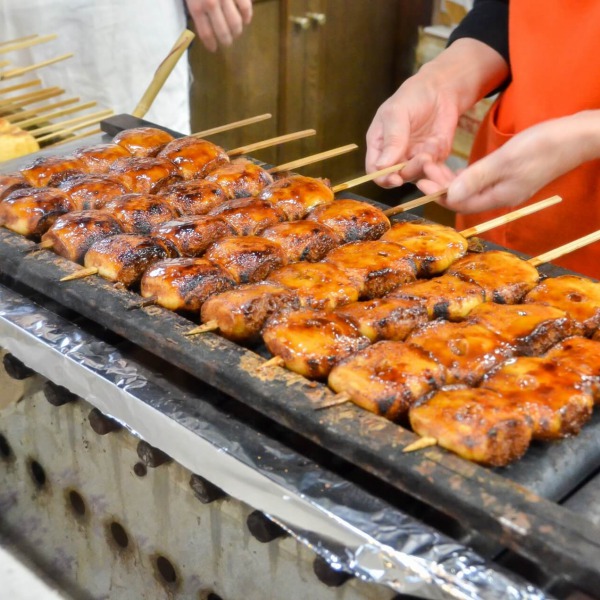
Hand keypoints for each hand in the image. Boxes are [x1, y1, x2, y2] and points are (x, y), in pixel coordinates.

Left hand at [186, 0, 252, 52]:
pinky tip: (246, 20)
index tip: (213, 49)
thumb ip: (195, 8)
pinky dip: (247, 16)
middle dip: (226, 40)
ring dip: (236, 31)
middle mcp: (211, 4)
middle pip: (222, 31)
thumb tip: (203, 26)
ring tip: (236, 32)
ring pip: (235, 23)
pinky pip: (246, 8)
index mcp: (196, 6)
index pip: (205, 33)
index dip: (210, 44)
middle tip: (227, 42)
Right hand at [365, 74, 458, 188]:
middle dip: (411, 170)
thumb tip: (382, 166)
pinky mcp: (433, 160)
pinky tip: (439, 140)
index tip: (396, 179)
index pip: (375, 171)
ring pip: (417, 175)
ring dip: (426, 164)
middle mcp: (395, 157)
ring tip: (433, 143)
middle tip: (424, 156)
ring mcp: (414, 159)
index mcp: (379, 146)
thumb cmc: (412, 97)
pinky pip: (434, 170)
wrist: (440, 90)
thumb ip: (392, 139)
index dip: (384, 178)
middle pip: (398, 176)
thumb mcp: (397, 113)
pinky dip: (438, 161)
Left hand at [439, 111, 599, 213]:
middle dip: (440, 185)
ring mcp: (505, 187)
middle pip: (461, 198)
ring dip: (450, 180)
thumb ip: (477, 177)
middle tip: (423, 167)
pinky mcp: (509, 177)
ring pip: (469, 189)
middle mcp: (499, 196)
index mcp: (498, 196)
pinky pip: (479, 181)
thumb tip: (450, 194)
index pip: (459, 203)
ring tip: (432, 165)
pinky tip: (454, 166)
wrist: (580, 136)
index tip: (422, 178)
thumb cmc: (546, 145)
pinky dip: (463, 175)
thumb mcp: (506, 159)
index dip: (438, 192)